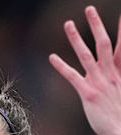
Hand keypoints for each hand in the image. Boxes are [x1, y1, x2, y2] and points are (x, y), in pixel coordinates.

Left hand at [49, 6, 120, 134]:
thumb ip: (116, 81)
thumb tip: (113, 76)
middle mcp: (111, 74)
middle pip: (104, 43)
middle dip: (96, 25)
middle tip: (89, 9)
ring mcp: (100, 82)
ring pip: (86, 54)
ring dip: (76, 38)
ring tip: (68, 24)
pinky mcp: (88, 94)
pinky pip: (72, 76)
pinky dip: (62, 65)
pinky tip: (51, 57)